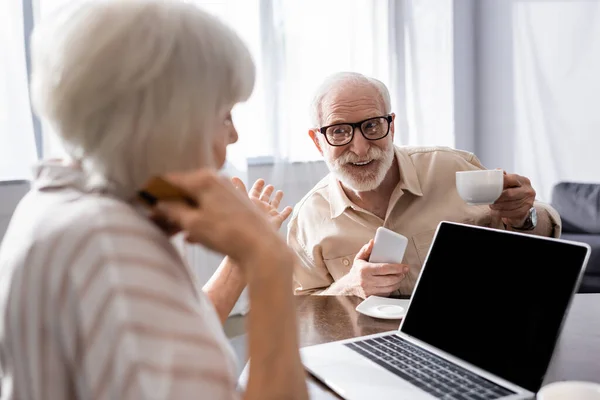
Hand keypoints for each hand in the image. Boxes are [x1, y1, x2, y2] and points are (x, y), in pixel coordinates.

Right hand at [154, 170, 286, 264]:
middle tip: (154, 223)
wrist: (263, 248)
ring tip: (170, 232)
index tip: (140, 204)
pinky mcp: (235, 206)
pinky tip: (190, 236)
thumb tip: (157, 203)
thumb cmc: (227, 234)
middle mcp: (216, 180)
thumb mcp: (193, 223)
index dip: (152, 193)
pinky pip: (208, 208)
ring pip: (196, 201)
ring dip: (181, 215)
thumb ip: (171, 210)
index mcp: (204, 179)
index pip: (169, 181)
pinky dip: (197, 219)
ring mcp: (227, 192)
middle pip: (183, 191)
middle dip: (167, 207)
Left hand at [231, 177, 292, 229]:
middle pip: (265, 197)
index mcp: (252, 202)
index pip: (255, 192)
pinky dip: (287, 211)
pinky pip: (283, 215)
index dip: (258, 186)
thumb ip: (240, 189)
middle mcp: (261, 207)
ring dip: (277, 198)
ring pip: (274, 204)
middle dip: (267, 191)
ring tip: (280, 192)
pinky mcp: (276, 221)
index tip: (261, 180)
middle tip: (270, 186)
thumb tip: (233, 177)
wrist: (254, 236)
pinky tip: (290, 208)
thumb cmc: (247, 218)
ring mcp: (269, 214)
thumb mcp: (243, 200)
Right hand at [340, 240, 409, 298]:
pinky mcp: (371, 297)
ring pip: (389, 288)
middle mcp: (366, 281)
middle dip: (400, 276)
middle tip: (404, 272)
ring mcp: (369, 290)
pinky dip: (391, 289)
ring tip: (400, 277)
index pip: (384, 269)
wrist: (349, 285)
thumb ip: (366, 249)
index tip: (404, 267)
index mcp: (364, 270)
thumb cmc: (356, 271)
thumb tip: (373, 242)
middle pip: (389, 280)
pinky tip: (392, 284)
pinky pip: (385, 294)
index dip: (396, 268)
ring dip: (398, 283)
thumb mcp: (359, 258)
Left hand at [489, 170, 535, 226]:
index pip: (510, 179)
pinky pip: (512, 213)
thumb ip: (502, 177)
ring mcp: (528, 201)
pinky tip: (496, 212)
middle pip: (510, 194)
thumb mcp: (509, 182)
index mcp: (523, 180)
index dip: (499, 183)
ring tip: (491, 206)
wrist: (522, 203)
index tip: (490, 188)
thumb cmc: (512, 190)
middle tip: (489, 200)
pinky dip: (502, 213)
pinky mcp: (526, 210)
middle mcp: (528, 190)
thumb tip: (494, 172)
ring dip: (498, 206)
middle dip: (498, 198)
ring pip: (510, 205)